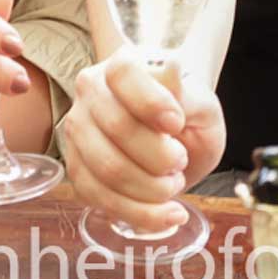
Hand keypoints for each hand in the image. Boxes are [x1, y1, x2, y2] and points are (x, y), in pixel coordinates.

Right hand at [62, 51, 224, 234]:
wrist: (177, 143)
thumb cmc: (188, 117)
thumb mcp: (200, 104)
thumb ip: (185, 94)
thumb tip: (171, 66)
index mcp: (121, 65)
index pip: (124, 75)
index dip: (151, 102)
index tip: (177, 123)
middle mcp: (91, 93)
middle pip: (117, 127)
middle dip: (160, 156)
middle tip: (181, 161)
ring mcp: (79, 131)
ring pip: (108, 168)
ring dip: (152, 188)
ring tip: (174, 183)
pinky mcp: (77, 169)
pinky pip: (100, 198)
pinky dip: (140, 213)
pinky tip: (167, 214)